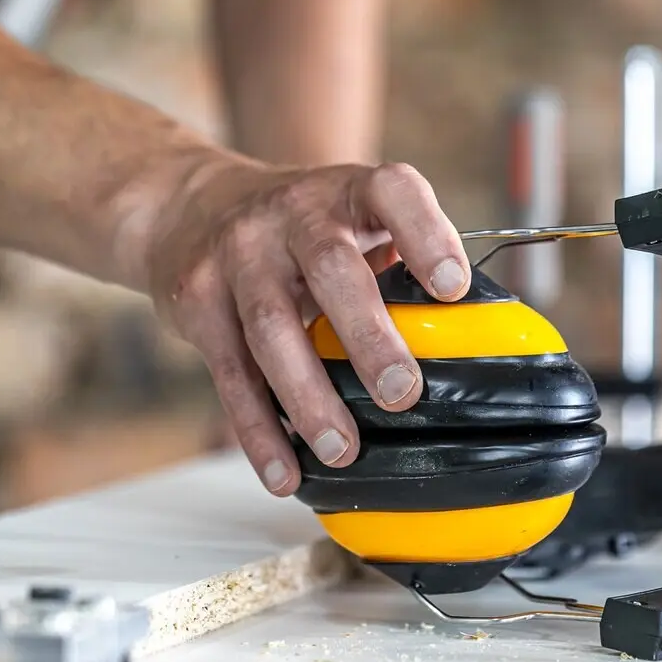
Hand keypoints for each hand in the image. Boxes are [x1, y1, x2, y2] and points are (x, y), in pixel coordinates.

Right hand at [143, 155, 470, 495]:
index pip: (393, 193)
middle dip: (368, 333)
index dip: (427, 235)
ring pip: (271, 327)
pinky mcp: (199, 300)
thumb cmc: (303, 230)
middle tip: (402, 392)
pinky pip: (231, 372)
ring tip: (342, 450)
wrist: (192, 207)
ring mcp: (239, 254)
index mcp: (349, 191)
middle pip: (330, 267)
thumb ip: (400, 266)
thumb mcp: (352, 220)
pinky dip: (258, 429)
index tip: (452, 288)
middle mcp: (293, 213)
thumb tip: (468, 350)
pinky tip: (285, 471)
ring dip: (307, 395)